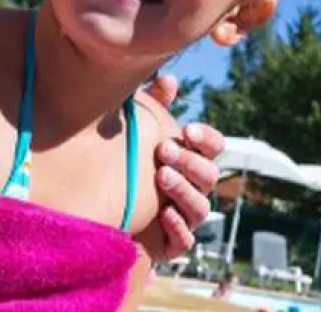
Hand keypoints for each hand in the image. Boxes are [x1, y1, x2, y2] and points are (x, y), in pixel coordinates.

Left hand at [138, 74, 226, 260]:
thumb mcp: (138, 133)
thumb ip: (154, 106)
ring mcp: (186, 216)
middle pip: (209, 175)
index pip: (215, 147)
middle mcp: (195, 188)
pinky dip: (178, 225)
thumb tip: (167, 78)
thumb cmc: (128, 168)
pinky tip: (163, 212)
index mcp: (191, 160)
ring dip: (183, 190)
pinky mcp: (173, 242)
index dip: (206, 139)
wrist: (106, 216)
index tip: (187, 129)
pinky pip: (186, 238)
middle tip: (164, 150)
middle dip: (189, 162)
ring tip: (161, 176)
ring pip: (201, 206)